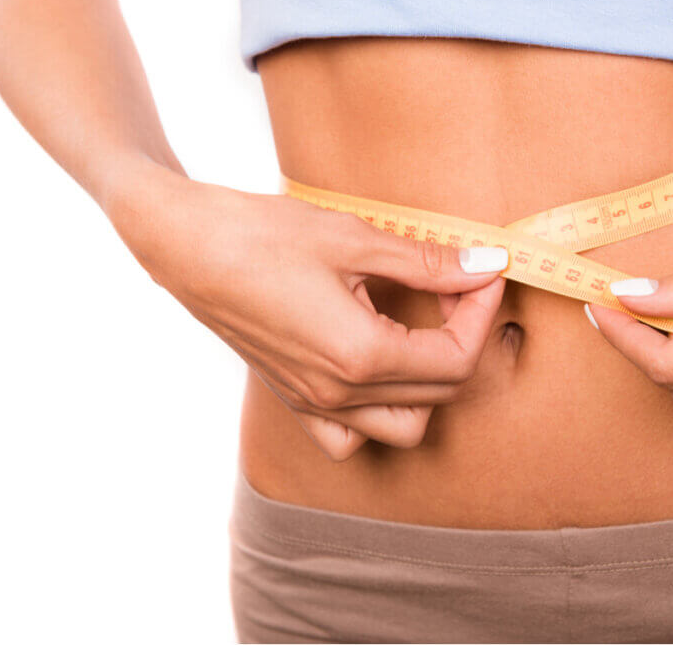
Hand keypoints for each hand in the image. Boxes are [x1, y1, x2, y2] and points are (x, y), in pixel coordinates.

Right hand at [112, 173, 507, 460]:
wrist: (185, 246)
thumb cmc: (262, 235)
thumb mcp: (355, 239)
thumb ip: (428, 263)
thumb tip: (487, 263)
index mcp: (361, 357)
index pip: (457, 358)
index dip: (482, 312)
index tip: (483, 272)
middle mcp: (340, 395)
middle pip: (441, 391)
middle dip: (465, 337)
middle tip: (460, 286)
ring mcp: (315, 404)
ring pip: (404, 425)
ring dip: (431, 385)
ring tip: (425, 330)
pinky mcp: (294, 399)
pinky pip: (350, 437)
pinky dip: (378, 415)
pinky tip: (378, 369)